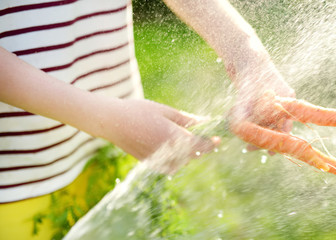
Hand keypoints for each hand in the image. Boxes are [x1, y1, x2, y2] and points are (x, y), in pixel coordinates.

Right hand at [101, 98, 219, 173]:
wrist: (112, 122)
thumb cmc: (139, 111)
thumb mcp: (166, 111)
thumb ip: (187, 120)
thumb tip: (205, 122)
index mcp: (175, 138)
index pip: (201, 147)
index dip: (212, 143)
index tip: (218, 138)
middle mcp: (168, 153)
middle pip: (194, 156)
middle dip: (201, 147)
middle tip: (204, 135)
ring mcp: (158, 160)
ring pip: (182, 163)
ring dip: (188, 154)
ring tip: (184, 139)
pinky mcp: (150, 164)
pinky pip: (170, 166)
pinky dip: (175, 159)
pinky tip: (171, 146)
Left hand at [227, 57, 294, 151]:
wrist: (244, 55)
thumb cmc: (249, 74)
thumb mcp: (246, 97)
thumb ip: (244, 115)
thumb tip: (240, 132)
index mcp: (287, 100)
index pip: (286, 127)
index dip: (278, 141)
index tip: (270, 152)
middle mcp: (284, 100)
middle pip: (277, 126)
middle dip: (264, 137)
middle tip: (249, 148)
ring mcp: (274, 99)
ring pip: (267, 122)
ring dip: (256, 129)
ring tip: (241, 135)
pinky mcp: (263, 98)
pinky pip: (260, 115)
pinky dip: (252, 121)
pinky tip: (239, 124)